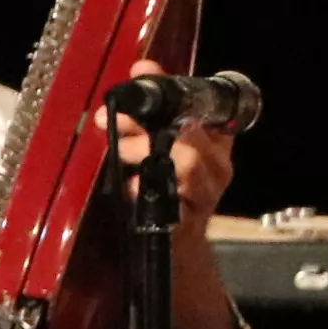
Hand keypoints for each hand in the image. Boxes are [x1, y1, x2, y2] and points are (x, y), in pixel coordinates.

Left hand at [113, 58, 243, 328]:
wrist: (175, 258)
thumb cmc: (163, 198)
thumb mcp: (156, 154)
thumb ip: (147, 120)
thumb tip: (137, 70)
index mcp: (214, 143)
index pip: (206, 103)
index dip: (175, 85)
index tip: (142, 69)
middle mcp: (216, 167)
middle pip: (193, 134)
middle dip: (149, 124)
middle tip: (111, 120)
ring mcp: (204, 197)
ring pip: (187, 165)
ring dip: (146, 154)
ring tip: (120, 152)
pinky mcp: (186, 225)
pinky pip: (172, 204)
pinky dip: (148, 193)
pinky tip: (130, 188)